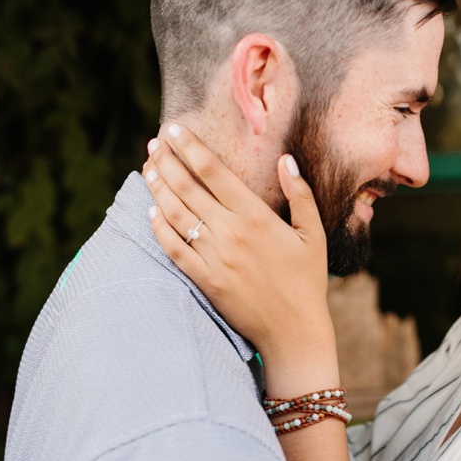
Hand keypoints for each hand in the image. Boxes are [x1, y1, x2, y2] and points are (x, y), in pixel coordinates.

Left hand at [143, 124, 336, 381]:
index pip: (213, 171)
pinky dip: (159, 229)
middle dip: (167, 161)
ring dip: (158, 188)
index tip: (174, 130)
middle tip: (153, 144)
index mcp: (256, 216)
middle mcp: (230, 232)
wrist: (294, 331)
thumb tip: (285, 159)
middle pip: (187, 187)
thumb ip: (300, 194)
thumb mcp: (313, 234)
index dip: (189, 147)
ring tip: (148, 169)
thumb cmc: (307, 281)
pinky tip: (151, 213)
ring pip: (175, 214)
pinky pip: (174, 249)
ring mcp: (214, 257)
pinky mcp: (205, 280)